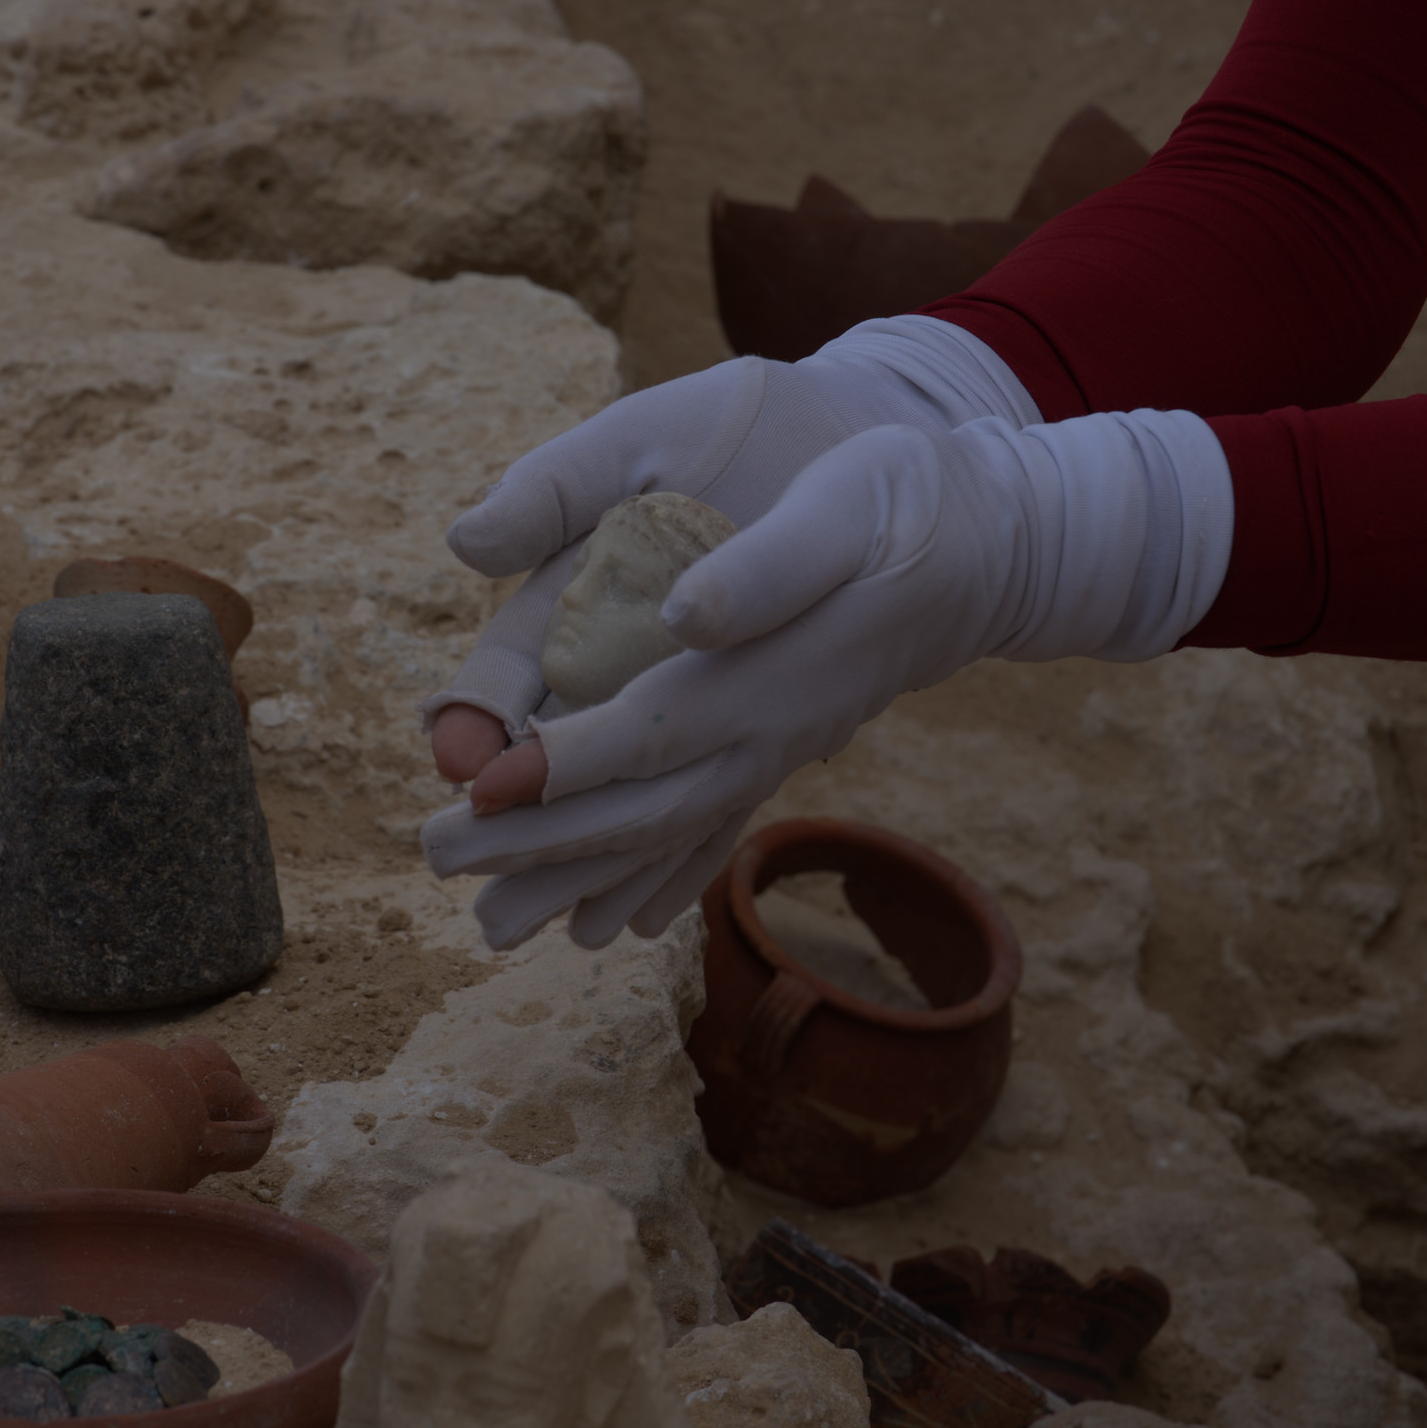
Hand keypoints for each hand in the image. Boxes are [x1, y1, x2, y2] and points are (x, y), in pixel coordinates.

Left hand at [423, 406, 1233, 948]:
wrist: (993, 544)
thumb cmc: (905, 502)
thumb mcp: (840, 506)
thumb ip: (767, 567)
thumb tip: (685, 614)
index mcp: (759, 673)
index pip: (643, 734)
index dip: (558, 768)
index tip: (477, 789)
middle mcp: (764, 735)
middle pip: (636, 808)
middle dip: (533, 842)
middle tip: (433, 858)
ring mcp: (775, 754)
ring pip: (664, 836)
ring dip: (576, 881)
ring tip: (491, 922)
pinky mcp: (781, 751)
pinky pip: (707, 835)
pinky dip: (652, 884)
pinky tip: (605, 925)